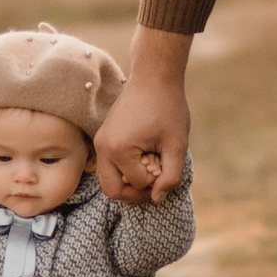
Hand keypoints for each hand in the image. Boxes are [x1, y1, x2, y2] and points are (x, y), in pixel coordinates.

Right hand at [95, 30, 191, 200]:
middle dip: (136, 192)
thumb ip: (171, 176)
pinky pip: (108, 167)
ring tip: (150, 168)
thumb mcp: (177, 145)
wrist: (153, 77)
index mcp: (119, 149)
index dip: (158, 180)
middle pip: (113, 191)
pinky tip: (143, 157)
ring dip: (129, 182)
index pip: (138, 184)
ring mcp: (100, 142)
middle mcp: (103, 147)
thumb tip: (157, 199)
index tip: (167, 161)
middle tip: (156, 178)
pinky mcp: (102, 138)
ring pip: (108, 181)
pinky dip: (124, 171)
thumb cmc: (168, 108)